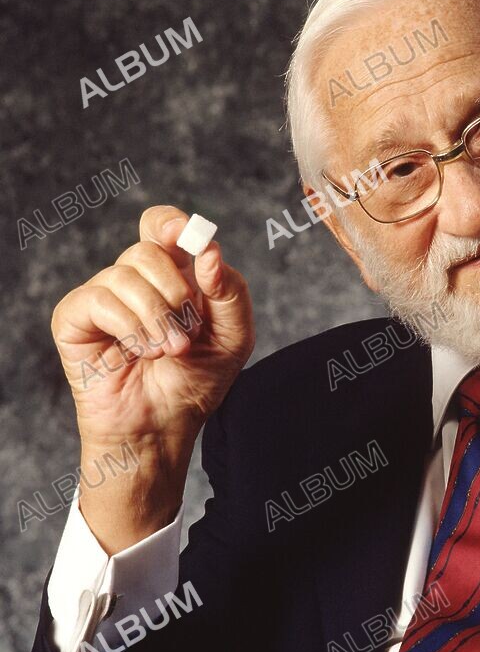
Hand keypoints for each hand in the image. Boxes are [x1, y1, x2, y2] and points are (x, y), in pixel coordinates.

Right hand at [51, 205, 254, 550]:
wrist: (163, 428)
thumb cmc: (195, 382)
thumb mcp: (232, 337)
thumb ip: (230, 292)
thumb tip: (210, 252)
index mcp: (171, 275)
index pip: (161, 225)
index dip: (171, 223)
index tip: (188, 234)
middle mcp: (133, 280)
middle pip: (148, 248)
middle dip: (176, 291)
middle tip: (188, 331)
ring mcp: (102, 297)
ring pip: (125, 274)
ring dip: (156, 318)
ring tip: (167, 351)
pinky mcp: (74, 319)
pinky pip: (100, 300)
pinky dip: (130, 327)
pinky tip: (140, 353)